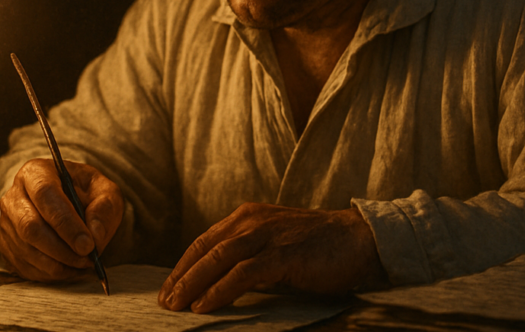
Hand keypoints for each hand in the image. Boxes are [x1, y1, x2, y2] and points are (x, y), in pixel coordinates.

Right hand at [0, 159, 123, 281]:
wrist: (72, 205)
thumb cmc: (87, 194)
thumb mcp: (105, 192)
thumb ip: (104, 208)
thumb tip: (94, 236)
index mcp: (36, 172)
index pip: (45, 194)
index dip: (66, 222)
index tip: (87, 244)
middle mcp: (14, 196)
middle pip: (30, 226)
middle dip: (62, 249)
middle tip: (88, 259)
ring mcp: (7, 223)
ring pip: (27, 250)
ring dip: (59, 264)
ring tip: (84, 264)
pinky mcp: (6, 247)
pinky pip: (25, 267)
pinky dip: (51, 274)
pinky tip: (70, 269)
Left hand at [158, 203, 385, 312]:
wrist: (360, 240)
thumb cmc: (318, 247)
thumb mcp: (275, 246)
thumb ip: (249, 257)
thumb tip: (219, 284)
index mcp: (248, 216)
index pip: (205, 242)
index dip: (183, 266)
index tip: (168, 290)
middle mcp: (252, 220)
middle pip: (205, 250)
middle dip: (181, 278)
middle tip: (164, 303)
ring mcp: (267, 235)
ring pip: (218, 259)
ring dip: (193, 284)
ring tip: (177, 307)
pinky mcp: (283, 254)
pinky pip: (243, 273)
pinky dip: (220, 290)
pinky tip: (205, 306)